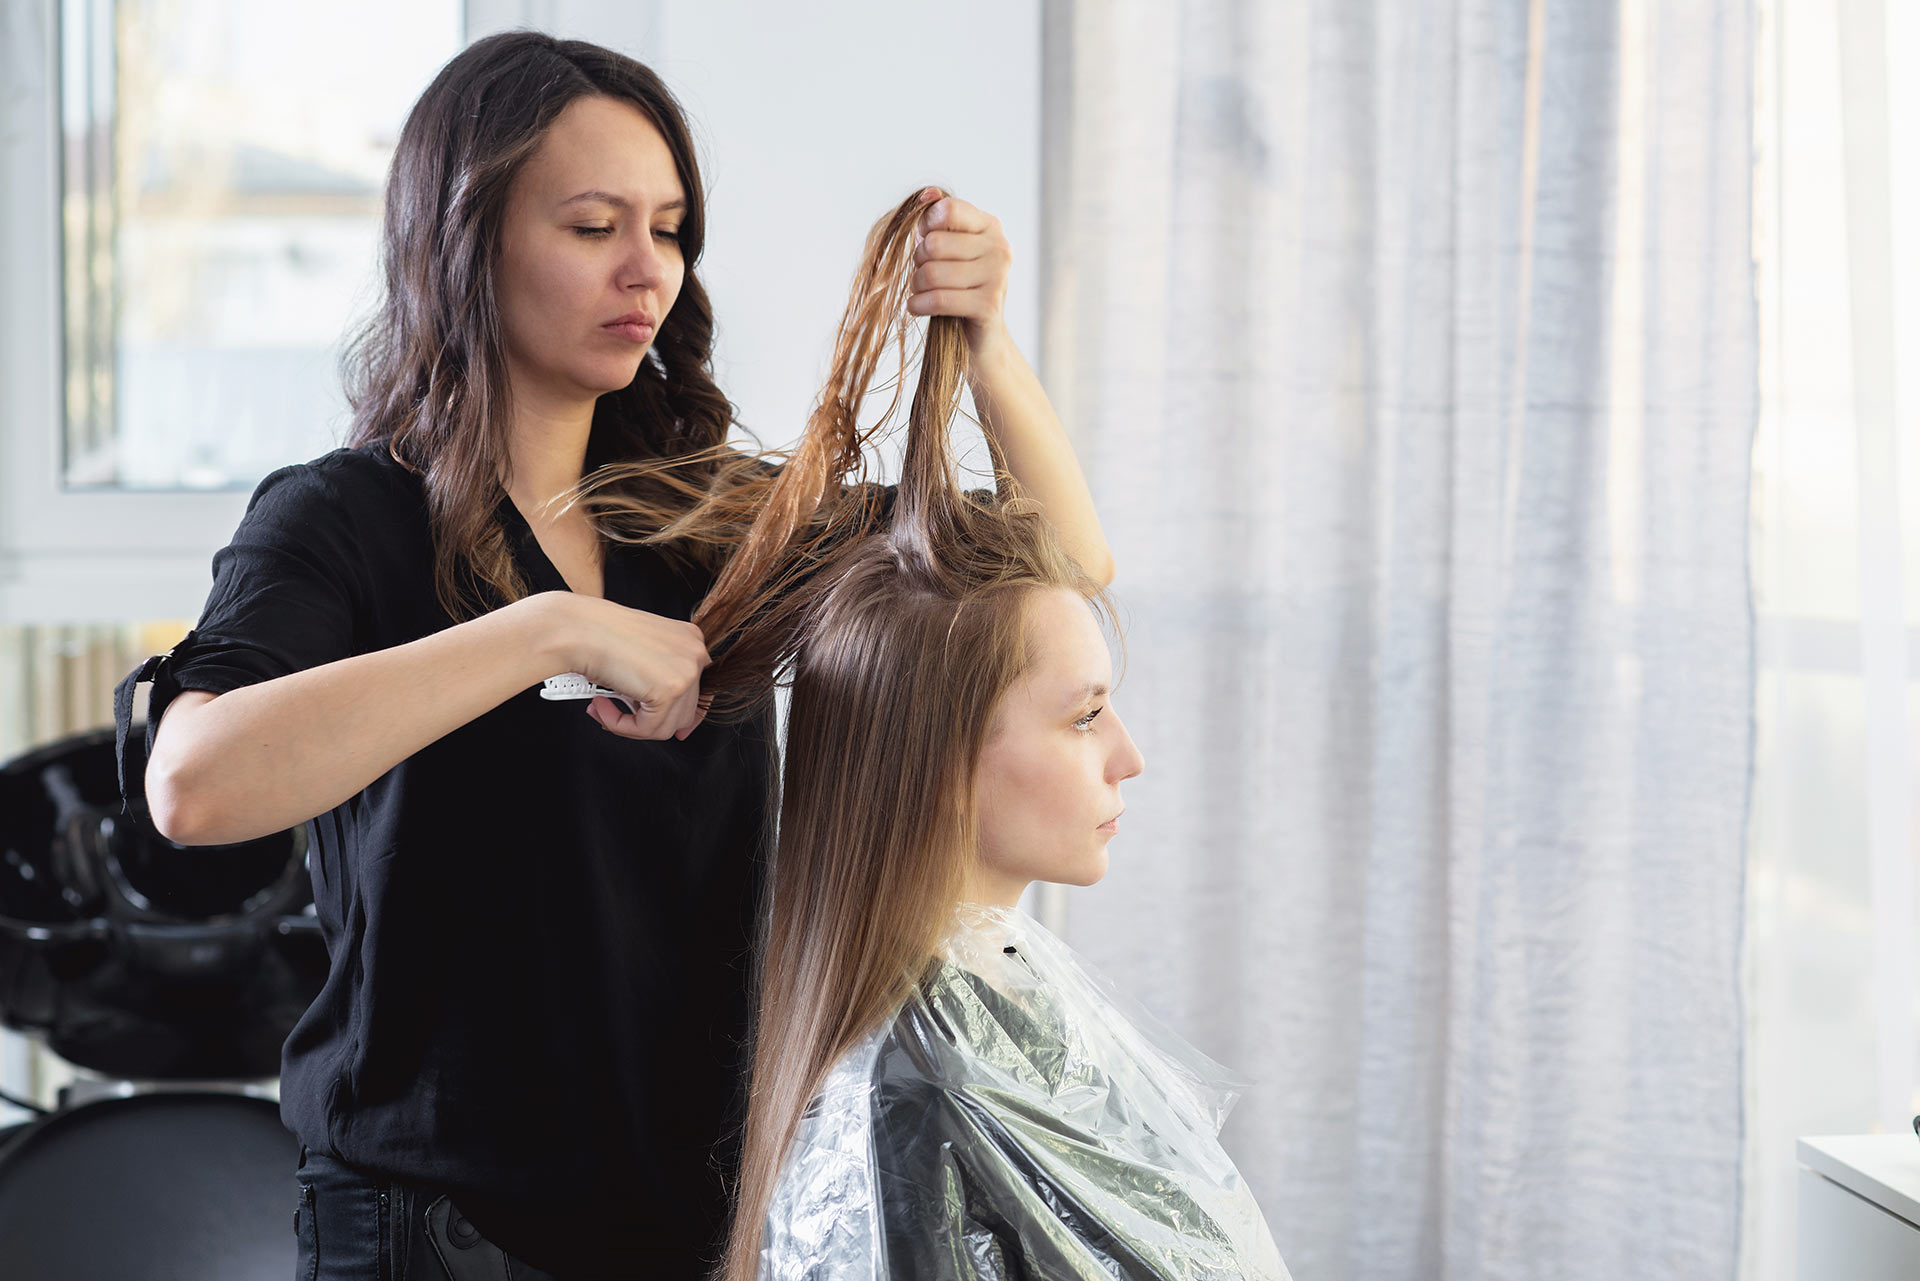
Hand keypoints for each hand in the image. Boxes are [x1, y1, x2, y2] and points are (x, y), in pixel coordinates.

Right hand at [556, 595, 712, 741]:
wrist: (578, 628)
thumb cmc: (598, 633)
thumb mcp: (640, 651)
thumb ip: (657, 676)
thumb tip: (666, 712)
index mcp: (691, 640)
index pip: (699, 690)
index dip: (682, 715)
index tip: (676, 730)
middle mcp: (695, 654)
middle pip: (683, 712)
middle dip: (647, 719)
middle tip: (615, 711)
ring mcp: (687, 672)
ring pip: (665, 726)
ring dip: (630, 724)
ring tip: (603, 707)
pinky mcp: (669, 691)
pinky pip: (646, 728)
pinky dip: (620, 725)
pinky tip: (602, 706)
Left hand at [908, 188, 1011, 360]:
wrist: (979, 338)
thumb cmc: (956, 287)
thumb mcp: (947, 249)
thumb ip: (936, 220)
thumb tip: (927, 194)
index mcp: (990, 226)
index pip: (947, 210)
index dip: (925, 227)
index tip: (925, 242)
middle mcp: (999, 247)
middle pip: (934, 244)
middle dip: (918, 262)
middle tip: (922, 274)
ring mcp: (998, 276)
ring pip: (932, 273)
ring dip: (916, 286)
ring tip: (920, 292)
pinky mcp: (989, 305)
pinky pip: (938, 298)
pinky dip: (918, 304)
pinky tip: (916, 307)